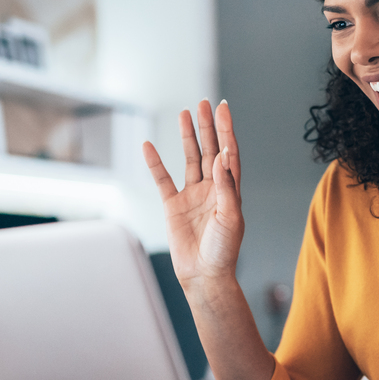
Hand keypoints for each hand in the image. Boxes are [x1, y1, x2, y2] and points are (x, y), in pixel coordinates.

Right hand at [142, 99, 242, 294]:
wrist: (204, 276)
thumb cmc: (223, 250)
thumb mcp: (230, 217)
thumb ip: (226, 185)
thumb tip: (221, 155)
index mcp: (230, 190)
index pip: (229, 153)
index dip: (226, 130)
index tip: (223, 108)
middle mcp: (212, 189)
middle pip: (209, 150)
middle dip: (207, 127)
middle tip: (203, 103)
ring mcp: (192, 196)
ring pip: (189, 159)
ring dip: (187, 137)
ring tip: (184, 113)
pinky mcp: (173, 206)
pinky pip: (162, 180)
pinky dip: (155, 163)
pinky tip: (148, 145)